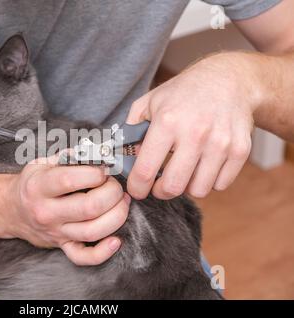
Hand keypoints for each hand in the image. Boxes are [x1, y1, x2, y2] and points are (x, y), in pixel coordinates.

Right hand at [7, 154, 129, 265]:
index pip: (70, 180)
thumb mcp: (41, 163)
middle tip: (115, 185)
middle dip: (112, 193)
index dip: (94, 173)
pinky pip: (83, 257)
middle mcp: (46, 212)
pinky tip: (115, 240)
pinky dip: (103, 252)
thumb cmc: (31, 184)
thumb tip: (96, 153)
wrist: (11, 211)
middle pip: (89, 207)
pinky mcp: (63, 246)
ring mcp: (56, 232)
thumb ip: (68, 157)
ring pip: (93, 231)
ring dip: (117, 215)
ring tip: (121, 202)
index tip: (103, 168)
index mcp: (39, 187)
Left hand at [127, 53, 259, 199]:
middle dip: (160, 191)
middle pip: (172, 187)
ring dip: (187, 186)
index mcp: (167, 122)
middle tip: (159, 184)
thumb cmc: (183, 93)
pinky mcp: (240, 150)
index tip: (137, 189)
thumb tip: (126, 159)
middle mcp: (195, 134)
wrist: (229, 79)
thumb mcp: (149, 102)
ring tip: (183, 171)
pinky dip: (209, 181)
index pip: (145, 170)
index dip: (137, 188)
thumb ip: (132, 131)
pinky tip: (203, 165)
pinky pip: (220, 185)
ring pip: (198, 190)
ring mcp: (220, 143)